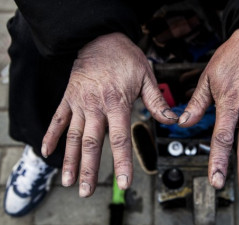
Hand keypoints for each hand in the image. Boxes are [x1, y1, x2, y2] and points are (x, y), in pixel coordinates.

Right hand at [42, 33, 177, 196]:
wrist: (100, 37)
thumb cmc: (125, 57)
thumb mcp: (146, 76)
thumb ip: (156, 100)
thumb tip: (172, 119)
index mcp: (117, 103)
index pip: (120, 139)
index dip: (122, 163)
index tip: (123, 183)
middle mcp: (96, 106)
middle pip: (91, 143)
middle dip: (88, 169)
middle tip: (86, 192)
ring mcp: (79, 102)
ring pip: (73, 136)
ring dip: (69, 159)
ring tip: (67, 181)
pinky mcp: (69, 97)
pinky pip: (58, 118)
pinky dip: (51, 134)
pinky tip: (46, 151)